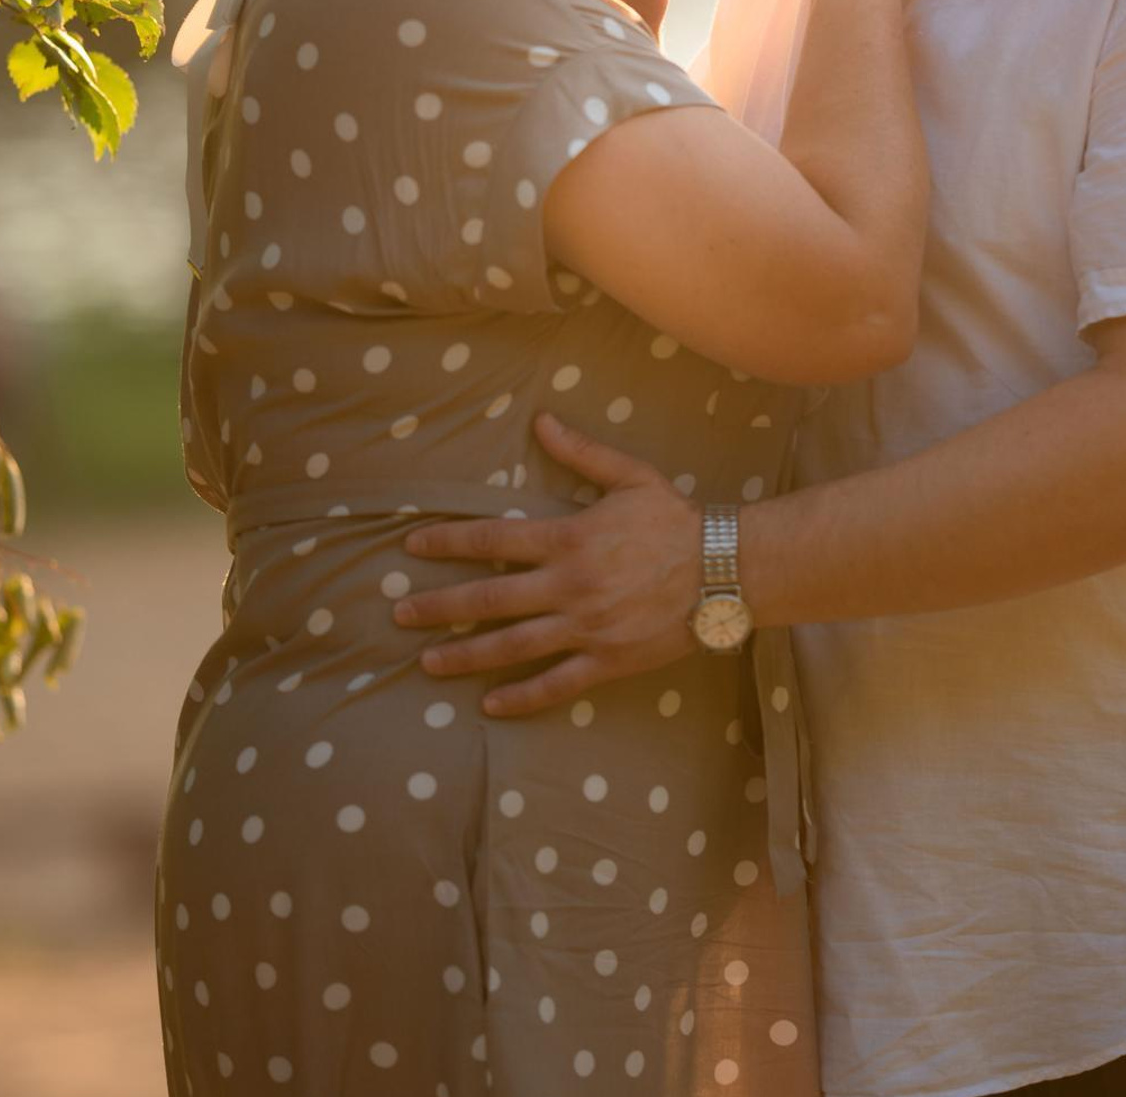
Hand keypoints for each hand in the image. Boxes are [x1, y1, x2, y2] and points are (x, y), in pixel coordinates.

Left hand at [394, 414, 699, 714]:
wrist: (725, 569)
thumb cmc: (677, 519)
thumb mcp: (631, 476)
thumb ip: (581, 452)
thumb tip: (541, 420)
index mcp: (570, 538)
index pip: (494, 540)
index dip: (449, 542)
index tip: (412, 546)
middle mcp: (569, 586)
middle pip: (490, 598)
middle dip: (439, 605)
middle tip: (399, 612)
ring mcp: (586, 627)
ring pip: (513, 646)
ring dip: (465, 654)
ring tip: (428, 663)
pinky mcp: (607, 661)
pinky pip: (556, 683)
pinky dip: (521, 696)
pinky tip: (490, 704)